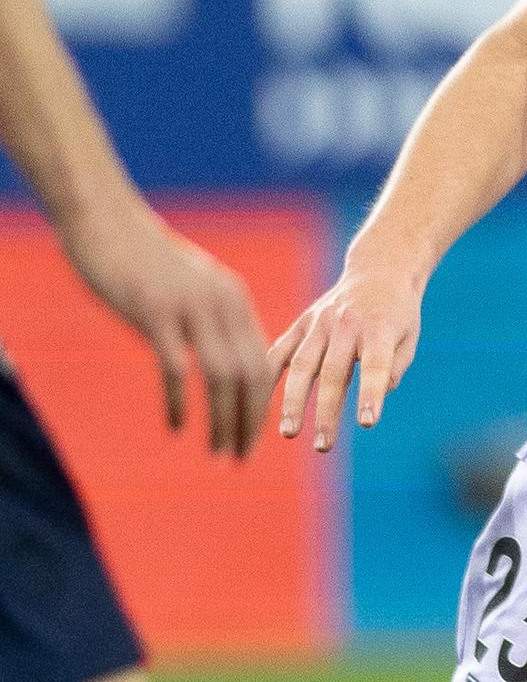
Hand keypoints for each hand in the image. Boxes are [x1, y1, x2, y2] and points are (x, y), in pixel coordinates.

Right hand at [65, 205, 271, 456]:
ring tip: (220, 455)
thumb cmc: (146, 260)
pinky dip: (181, 403)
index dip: (262, 404)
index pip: (263, 362)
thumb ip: (212, 319)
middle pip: (252, 376)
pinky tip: (178, 428)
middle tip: (242, 458)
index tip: (255, 435)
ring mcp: (191, 310)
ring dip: (224, 422)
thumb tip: (225, 354)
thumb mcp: (193, 288)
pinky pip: (177, 368)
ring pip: (223, 378)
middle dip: (251, 422)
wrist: (108, 223)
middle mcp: (222, 306)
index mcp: (235, 302)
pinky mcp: (156, 313)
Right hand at [268, 263, 426, 453]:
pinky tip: (256, 400)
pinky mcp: (302, 322)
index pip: (375, 366)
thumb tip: (375, 395)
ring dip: (293, 402)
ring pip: (302, 366)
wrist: (378, 270)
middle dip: (326, 412)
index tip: (368, 424)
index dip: (371, 394)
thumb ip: (395, 366)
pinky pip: (280, 350)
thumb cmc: (399, 312)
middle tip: (322, 446)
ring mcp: (319, 322)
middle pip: (333, 373)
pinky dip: (269, 375)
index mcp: (379, 329)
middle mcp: (346, 325)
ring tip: (289, 432)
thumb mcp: (409, 336)